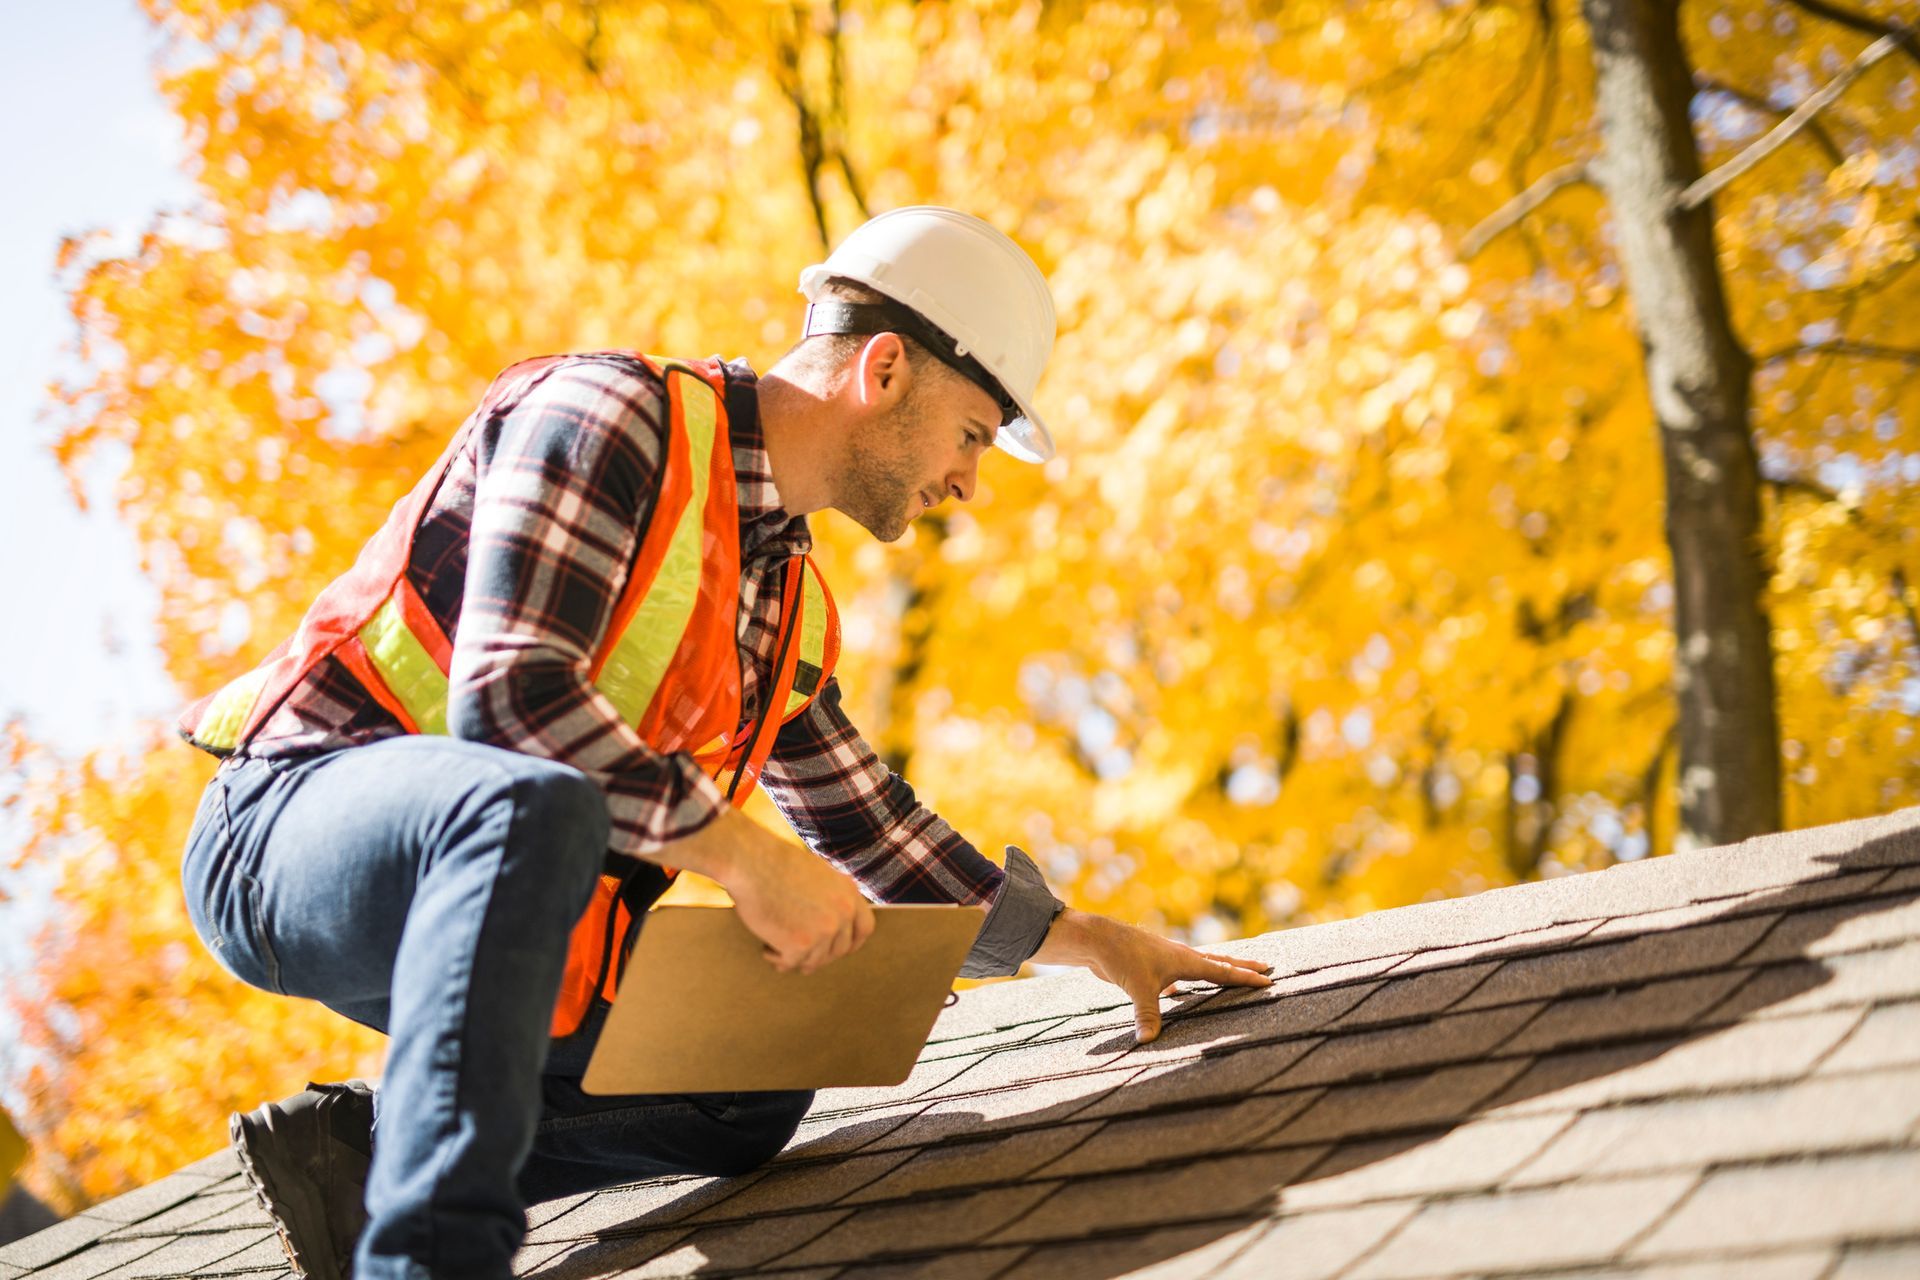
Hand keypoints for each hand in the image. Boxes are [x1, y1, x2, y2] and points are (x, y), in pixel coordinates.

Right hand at [662, 806, 875, 973]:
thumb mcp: (819, 873)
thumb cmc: (776, 863)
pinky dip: (777, 959)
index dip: (851, 943)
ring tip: (776, 948)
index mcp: (849, 893)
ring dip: (795, 958)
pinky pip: (791, 963)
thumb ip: (832, 896)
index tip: (836, 951)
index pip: (864, 929)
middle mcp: (842, 913)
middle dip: (819, 956)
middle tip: (799, 955)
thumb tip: (834, 925)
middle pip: (839, 950)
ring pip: (814, 961)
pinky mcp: (800, 944)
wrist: (752, 862)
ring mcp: (824, 930)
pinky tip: (766, 949)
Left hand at [1030, 909, 1273, 1043]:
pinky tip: (1182, 992)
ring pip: (1200, 966)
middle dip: (1243, 967)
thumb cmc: (1121, 957)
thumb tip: (1148, 1042)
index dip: (1246, 978)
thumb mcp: (1139, 988)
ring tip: (1234, 973)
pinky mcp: (1152, 967)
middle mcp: (1181, 958)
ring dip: (1219, 970)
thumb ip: (1148, 1015)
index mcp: (1186, 961)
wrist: (1097, 940)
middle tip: (1267, 967)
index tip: (1269, 981)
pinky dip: (1187, 983)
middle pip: (1219, 962)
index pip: (1223, 971)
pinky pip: (1178, 976)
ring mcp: (1167, 960)